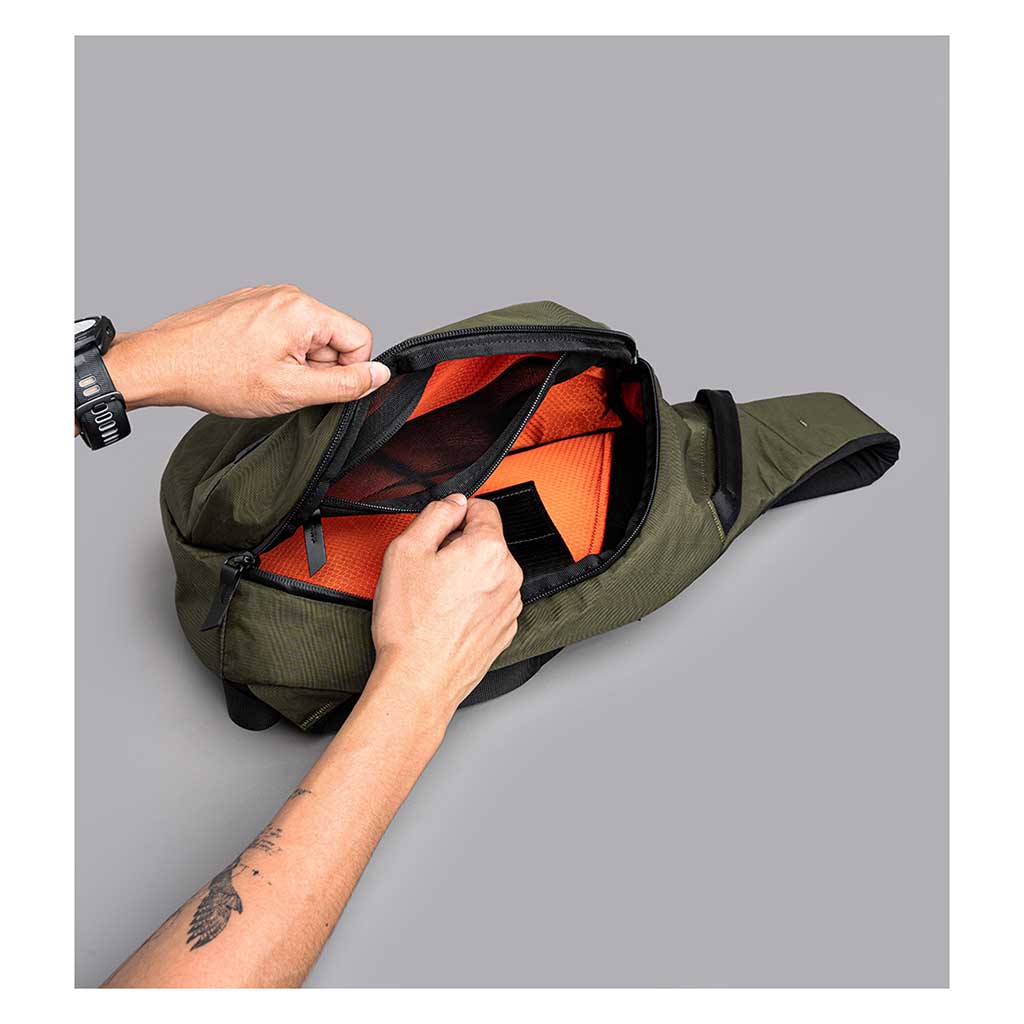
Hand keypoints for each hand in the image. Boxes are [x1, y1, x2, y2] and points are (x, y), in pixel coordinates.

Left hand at [102, 285, 389, 417]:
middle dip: (316, 368)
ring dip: (294, 363)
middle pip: (332, 338)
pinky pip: (281, 332)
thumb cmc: (218, 376)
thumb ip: (344, 384)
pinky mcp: (249, 305)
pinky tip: (248, 366)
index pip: (360, 340)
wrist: (163, 363)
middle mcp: (288, 295)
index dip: (348, 372)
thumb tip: (379, 376)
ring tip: (261, 376)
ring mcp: (266, 297)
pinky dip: (273, 353)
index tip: (318, 389)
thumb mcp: (292, 390)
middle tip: (283, 385)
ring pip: (306, 338)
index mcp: (304, 310)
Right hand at [369, 494, 524, 721]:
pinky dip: (471, 603)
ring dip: (465, 576)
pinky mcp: (504, 630)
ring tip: (434, 598)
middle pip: (486, 542)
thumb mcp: (406, 550)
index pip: (484, 507)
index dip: (456, 513)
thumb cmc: (410, 624)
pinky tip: (445, 617)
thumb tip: (454, 503)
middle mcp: (509, 575)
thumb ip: (435, 514)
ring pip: (488, 572)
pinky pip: (489, 601)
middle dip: (458, 548)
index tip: (439, 530)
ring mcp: (510, 606)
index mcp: (490, 549)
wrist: (418, 680)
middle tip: (427, 569)